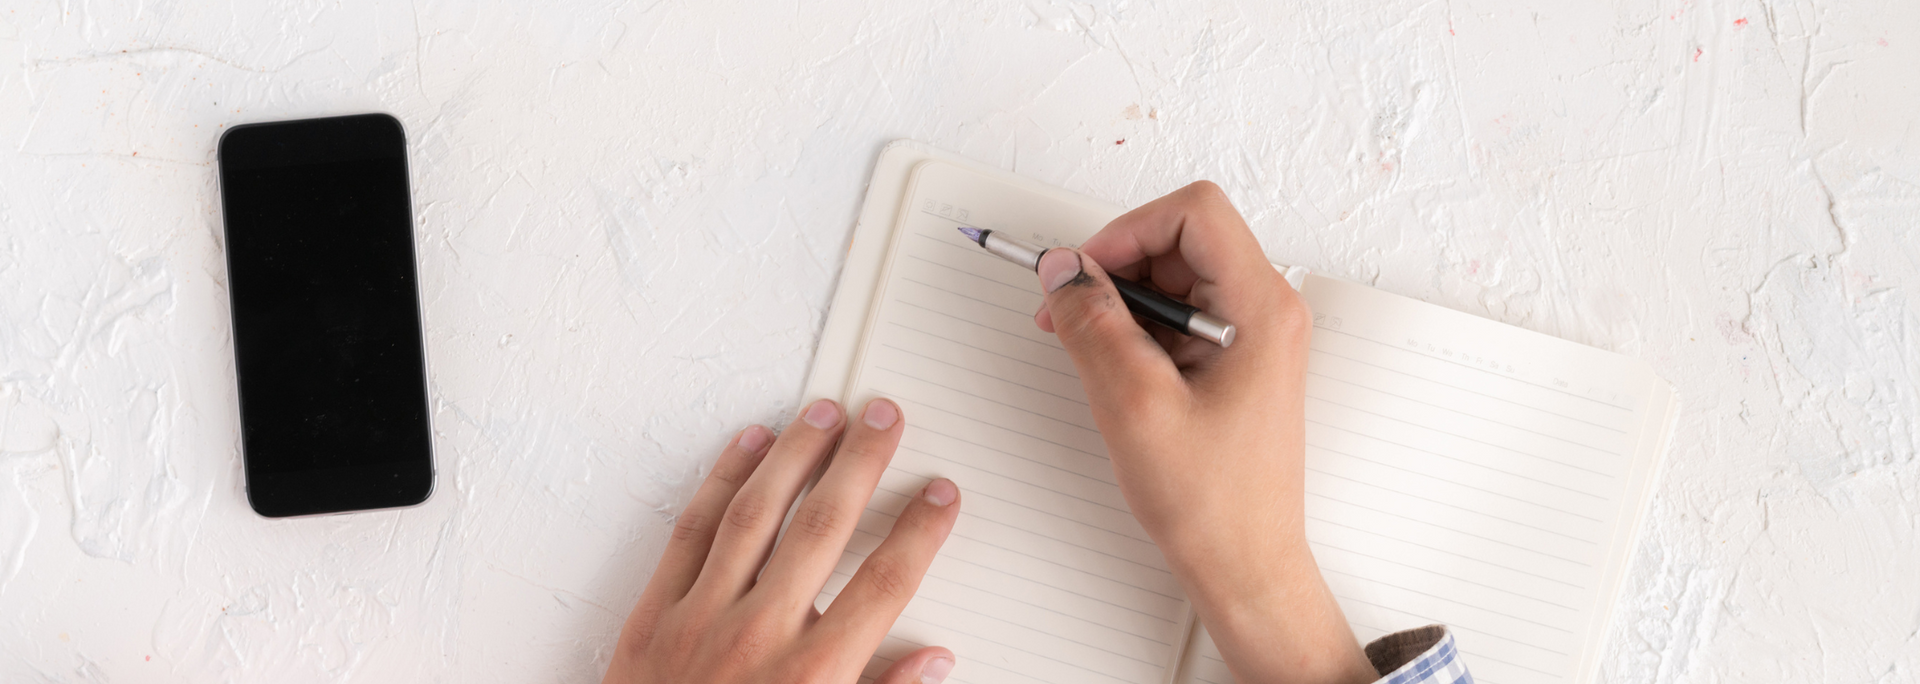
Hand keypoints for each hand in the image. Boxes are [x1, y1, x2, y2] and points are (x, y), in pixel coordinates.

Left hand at [604, 398, 962, 683]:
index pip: (884, 585)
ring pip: (756, 515)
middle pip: (824, 529)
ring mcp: (702, 620)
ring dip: (795, 456)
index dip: (921, 532)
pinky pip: (690, 532)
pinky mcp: (653, 615)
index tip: (942, 494)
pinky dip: (720, 481)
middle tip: (886, 417)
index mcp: (813, 678)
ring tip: (824, 413)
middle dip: (861, 466)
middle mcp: (760, 638)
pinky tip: (748, 445)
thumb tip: (934, 661)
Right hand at [1034, 182, 1375, 683]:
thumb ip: (1093, 324)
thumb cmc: (1213, 502)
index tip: (1084, 273)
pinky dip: (1137, 331)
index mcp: (1260, 308)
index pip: (1194, 213)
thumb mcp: (1133, 404)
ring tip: (1088, 352)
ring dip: (1121, 302)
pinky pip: (1179, 317)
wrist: (1245, 564)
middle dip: (1115, 267)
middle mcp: (1265, 311)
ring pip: (1174, 278)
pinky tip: (1114, 373)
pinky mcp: (1234, 361)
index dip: (1128, 231)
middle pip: (1181, 240)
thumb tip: (1063, 271)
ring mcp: (1252, 336)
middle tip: (1069, 312)